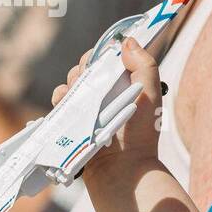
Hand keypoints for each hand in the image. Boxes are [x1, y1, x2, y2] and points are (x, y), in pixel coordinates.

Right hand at [52, 37, 163, 167]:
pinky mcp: (73, 123)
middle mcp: (105, 97)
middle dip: (83, 69)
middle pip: (85, 70)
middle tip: (88, 80)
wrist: (122, 170)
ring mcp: (88, 110)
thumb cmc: (141, 134)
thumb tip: (127, 41)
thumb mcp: (150, 94)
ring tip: (76, 93)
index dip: (100, 55)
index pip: (106, 61)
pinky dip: (60, 98)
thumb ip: (144, 64)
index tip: (100, 59)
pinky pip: (60, 103)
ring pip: (71, 84)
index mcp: (123, 86)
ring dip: (70, 83)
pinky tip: (64, 102)